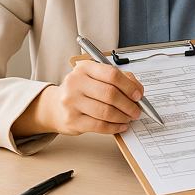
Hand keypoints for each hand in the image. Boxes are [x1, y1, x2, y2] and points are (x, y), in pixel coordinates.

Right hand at [12, 60, 144, 136]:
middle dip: (128, 104)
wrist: (56, 106)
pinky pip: (99, 125)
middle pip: (110, 94)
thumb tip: (138, 91)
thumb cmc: (82, 90)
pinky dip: (114, 127)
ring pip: (105, 111)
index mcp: (85, 68)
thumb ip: (121, 79)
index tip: (138, 95)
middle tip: (136, 110)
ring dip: (122, 117)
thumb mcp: (98, 78)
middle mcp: (75, 82)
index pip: (112, 74)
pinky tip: (120, 126)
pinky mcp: (72, 120)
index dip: (129, 86)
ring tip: (129, 118)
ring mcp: (71, 102)